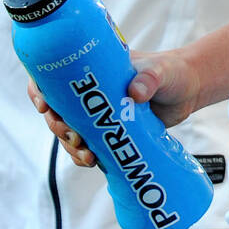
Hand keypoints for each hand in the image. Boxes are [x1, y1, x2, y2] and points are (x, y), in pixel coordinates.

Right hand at [27, 47, 202, 169]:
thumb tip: (136, 92)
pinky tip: (91, 162)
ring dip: (70, 145)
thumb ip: (149, 78)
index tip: (43, 105)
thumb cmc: (171, 71)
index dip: (40, 88)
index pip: (54, 73)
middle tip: (73, 137)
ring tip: (86, 155)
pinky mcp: (110, 131)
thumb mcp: (160, 71)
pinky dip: (84, 155)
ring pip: (70, 130)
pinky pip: (88, 145)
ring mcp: (98, 112)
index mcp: (92, 67)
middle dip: (57, 125)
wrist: (188, 90)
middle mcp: (89, 90)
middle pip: (57, 108)